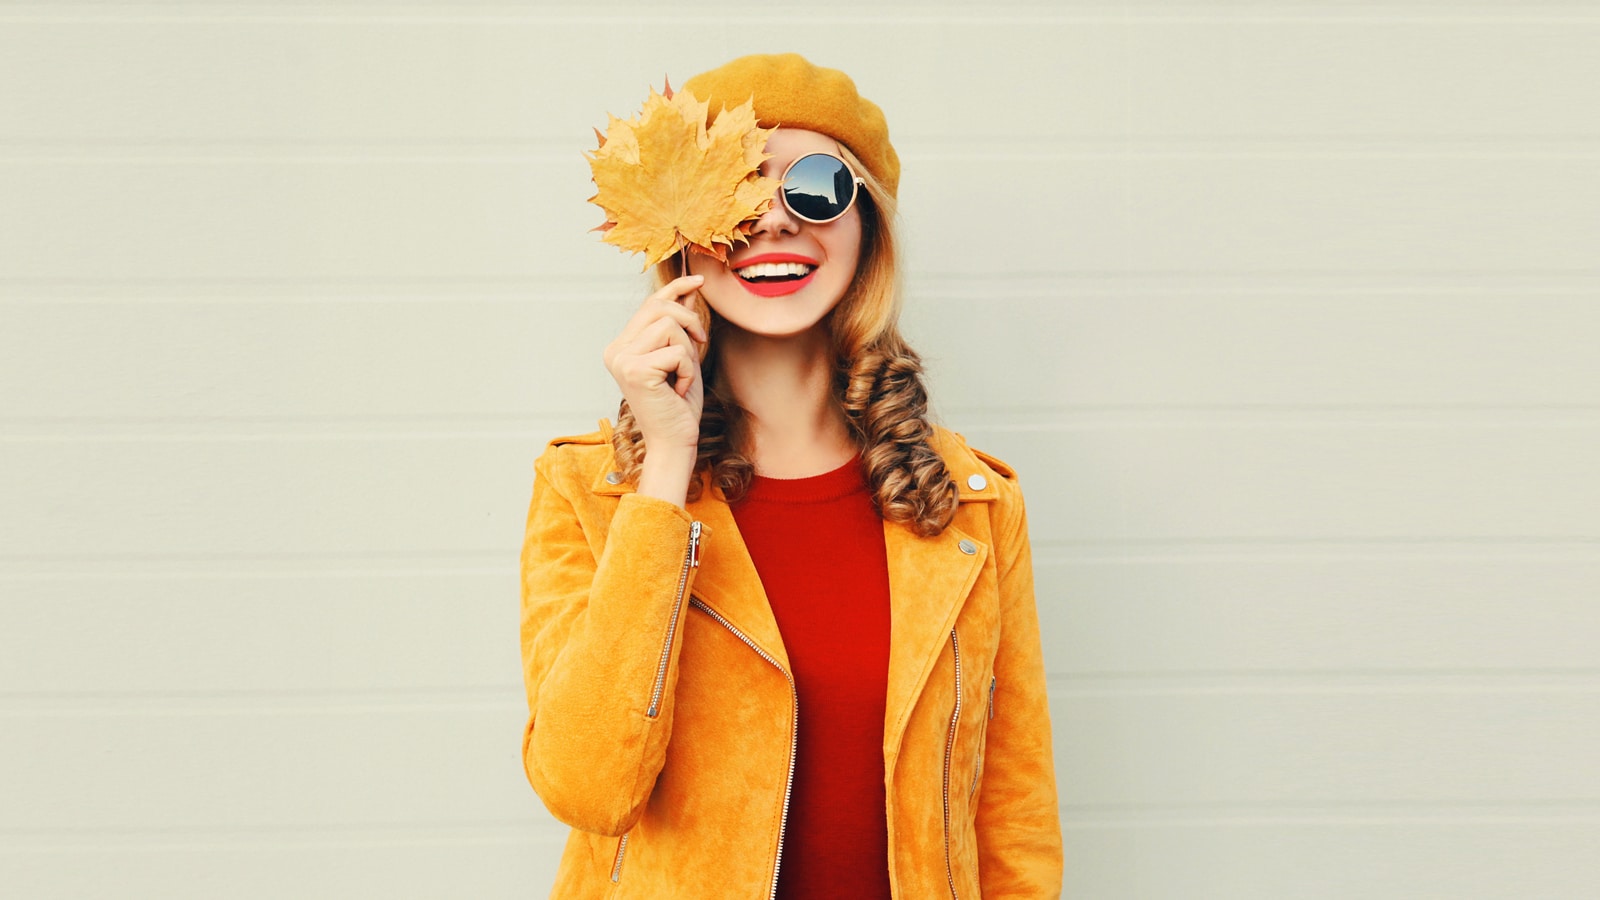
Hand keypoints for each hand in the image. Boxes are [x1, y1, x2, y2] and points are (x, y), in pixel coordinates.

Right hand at [602, 275, 708, 501]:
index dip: (675, 288)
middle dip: (689, 321)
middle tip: (700, 345)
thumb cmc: (678, 405)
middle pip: (659, 308)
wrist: (674, 442)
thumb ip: (681, 326)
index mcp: (622, 346)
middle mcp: (615, 350)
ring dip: (687, 352)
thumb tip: (689, 289)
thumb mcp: (682, 357)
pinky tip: (677, 390)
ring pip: (670, 326)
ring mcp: (622, 360)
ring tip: (680, 378)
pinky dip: (687, 370)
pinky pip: (677, 351)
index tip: (699, 280)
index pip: (649, 304)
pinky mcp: (635, 371)